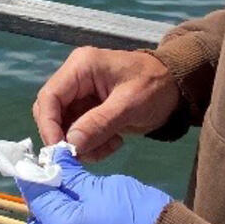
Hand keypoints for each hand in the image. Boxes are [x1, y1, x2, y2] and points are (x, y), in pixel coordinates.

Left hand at [16, 153, 172, 223]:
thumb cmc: (143, 217)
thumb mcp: (106, 187)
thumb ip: (73, 176)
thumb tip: (54, 159)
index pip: (34, 195)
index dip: (35, 175)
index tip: (40, 162)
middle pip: (39, 223)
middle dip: (45, 201)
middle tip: (64, 182)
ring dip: (60, 221)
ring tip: (83, 203)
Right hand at [32, 47, 180, 160]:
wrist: (176, 86)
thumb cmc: (155, 86)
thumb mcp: (130, 105)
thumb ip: (99, 123)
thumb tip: (71, 144)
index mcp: (81, 67)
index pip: (49, 96)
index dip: (48, 125)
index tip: (59, 151)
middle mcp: (75, 78)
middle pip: (52, 112)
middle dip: (65, 137)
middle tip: (82, 156)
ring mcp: (81, 94)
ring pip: (64, 126)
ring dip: (82, 144)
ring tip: (109, 146)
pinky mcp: (88, 109)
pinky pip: (78, 132)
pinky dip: (92, 144)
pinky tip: (114, 142)